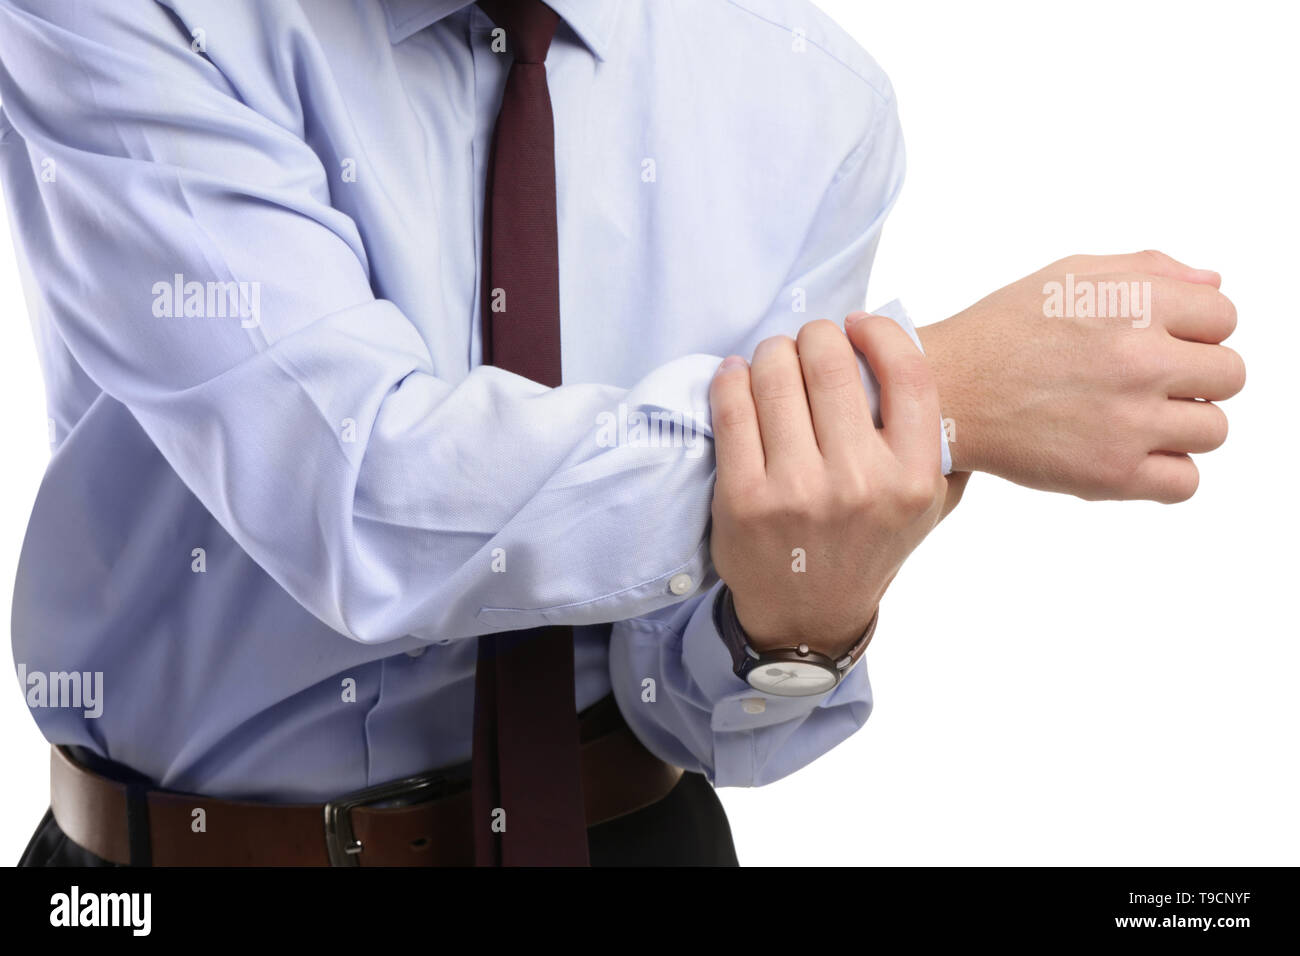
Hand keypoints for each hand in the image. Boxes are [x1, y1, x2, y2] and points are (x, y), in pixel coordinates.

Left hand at [708, 317, 959, 656]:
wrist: (809, 615)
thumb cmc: (868, 544)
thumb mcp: (925, 503)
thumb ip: (933, 438)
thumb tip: (908, 352)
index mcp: (914, 478)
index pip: (909, 374)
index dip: (881, 333)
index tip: (858, 326)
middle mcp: (860, 485)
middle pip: (832, 365)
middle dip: (815, 337)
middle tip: (807, 342)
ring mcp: (797, 492)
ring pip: (776, 377)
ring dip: (771, 353)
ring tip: (772, 359)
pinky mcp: (743, 499)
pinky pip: (732, 409)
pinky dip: (731, 379)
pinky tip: (737, 376)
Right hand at [917, 250, 1244, 501]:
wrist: (942, 391)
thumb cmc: (1002, 333)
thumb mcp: (1070, 275)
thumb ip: (1149, 270)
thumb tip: (1215, 288)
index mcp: (1133, 303)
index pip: (1224, 317)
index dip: (1194, 332)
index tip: (1158, 345)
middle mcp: (1138, 359)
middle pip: (1230, 375)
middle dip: (1194, 379)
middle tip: (1145, 386)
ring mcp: (1128, 421)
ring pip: (1214, 430)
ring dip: (1181, 428)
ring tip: (1131, 422)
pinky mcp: (1111, 474)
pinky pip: (1186, 483)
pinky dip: (1165, 474)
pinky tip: (1128, 456)